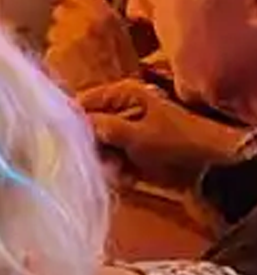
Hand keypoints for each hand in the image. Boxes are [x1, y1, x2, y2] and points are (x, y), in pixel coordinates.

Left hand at [44, 0, 141, 95]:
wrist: (116, 105)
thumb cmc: (125, 76)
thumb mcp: (123, 40)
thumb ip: (103, 20)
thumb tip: (85, 10)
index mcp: (102, 14)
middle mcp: (78, 22)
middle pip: (60, 12)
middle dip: (66, 23)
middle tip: (81, 42)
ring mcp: (62, 40)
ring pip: (53, 33)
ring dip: (61, 42)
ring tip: (79, 61)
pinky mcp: (51, 58)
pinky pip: (49, 52)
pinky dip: (56, 59)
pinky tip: (70, 71)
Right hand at [79, 78, 248, 190]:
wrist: (215, 170)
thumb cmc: (178, 144)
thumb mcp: (137, 135)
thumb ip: (102, 128)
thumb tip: (70, 124)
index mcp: (124, 95)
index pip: (83, 102)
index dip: (70, 121)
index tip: (59, 140)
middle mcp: (123, 110)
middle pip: (89, 127)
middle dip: (90, 147)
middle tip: (96, 162)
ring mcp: (130, 134)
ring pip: (100, 148)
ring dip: (104, 163)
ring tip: (116, 172)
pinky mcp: (137, 156)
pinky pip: (115, 163)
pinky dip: (117, 173)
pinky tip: (126, 179)